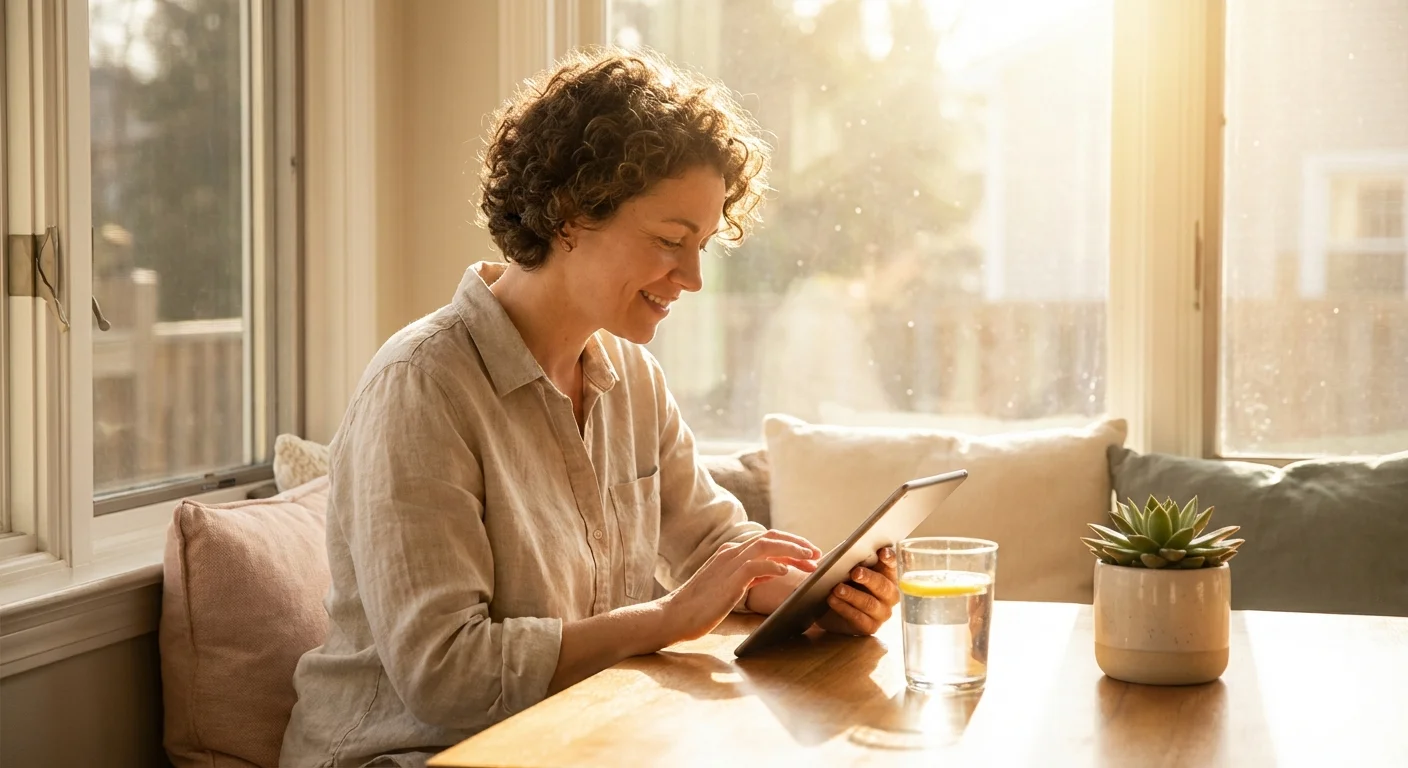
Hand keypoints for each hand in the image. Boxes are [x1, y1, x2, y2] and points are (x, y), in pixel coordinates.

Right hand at [661, 530, 819, 643]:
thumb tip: (777, 570)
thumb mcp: (731, 586)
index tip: (811, 556)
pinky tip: (787, 572)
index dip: (792, 545)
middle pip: (771, 538)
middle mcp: (731, 552)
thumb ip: (751, 575)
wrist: (672, 617)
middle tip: (818, 555)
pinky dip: (774, 566)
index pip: (767, 540)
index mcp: (731, 553)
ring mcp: (729, 564)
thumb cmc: (700, 607)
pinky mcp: (728, 580)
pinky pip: (756, 566)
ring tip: (811, 560)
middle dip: (798, 544)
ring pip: (767, 546)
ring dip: (793, 551)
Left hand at [816, 546, 898, 635]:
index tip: (882, 553)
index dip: (889, 559)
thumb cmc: (844, 580)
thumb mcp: (848, 566)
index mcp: (887, 575)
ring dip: (853, 595)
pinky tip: (833, 600)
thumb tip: (850, 550)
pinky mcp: (870, 627)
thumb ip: (853, 559)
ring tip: (837, 588)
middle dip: (869, 578)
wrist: (830, 605)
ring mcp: (882, 612)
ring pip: (870, 603)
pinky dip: (844, 608)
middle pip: (884, 586)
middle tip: (855, 572)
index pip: (892, 565)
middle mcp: (890, 594)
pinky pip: (859, 618)